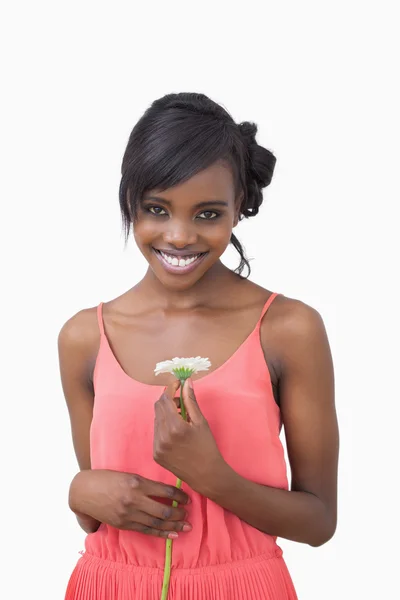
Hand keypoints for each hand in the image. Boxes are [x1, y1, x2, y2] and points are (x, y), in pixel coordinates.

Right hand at [69, 469, 191, 538]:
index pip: (166, 491)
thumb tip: (166, 493)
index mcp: (137, 482)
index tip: (188, 498)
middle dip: (179, 514)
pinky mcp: (123, 524)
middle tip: (188, 514)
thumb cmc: (107, 479)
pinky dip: (161, 533)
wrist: (84, 491)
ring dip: (174, 525)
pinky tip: (172, 535)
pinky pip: (146, 530)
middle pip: (164, 510)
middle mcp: (134, 499)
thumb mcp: (128, 475)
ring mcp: (128, 513)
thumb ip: (145, 484)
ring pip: (157, 523)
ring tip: (186, 526)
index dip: (180, 496)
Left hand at [153, 378, 226, 493]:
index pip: (165, 399)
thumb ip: (191, 400)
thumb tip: (187, 382)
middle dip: (168, 399)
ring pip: (156, 419)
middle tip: (181, 400)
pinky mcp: (155, 454)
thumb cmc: (207, 447)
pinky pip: (156, 432)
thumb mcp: (200, 421)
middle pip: (158, 407)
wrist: (206, 475)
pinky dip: (164, 426)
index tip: (176, 383)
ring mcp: (157, 446)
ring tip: (181, 416)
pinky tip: (176, 430)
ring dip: (166, 413)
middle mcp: (163, 436)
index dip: (170, 388)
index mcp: (175, 427)